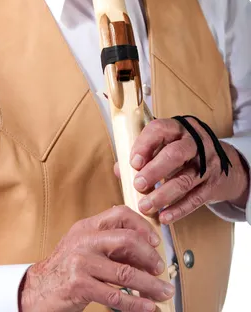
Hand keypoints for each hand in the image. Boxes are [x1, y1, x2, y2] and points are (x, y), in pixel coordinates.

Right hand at [19, 205, 174, 311]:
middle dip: (150, 257)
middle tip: (160, 269)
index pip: (119, 214)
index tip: (155, 241)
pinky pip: (116, 295)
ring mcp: (81, 262)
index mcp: (86, 227)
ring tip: (163, 291)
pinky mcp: (79, 285)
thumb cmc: (64, 270)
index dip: (141, 225)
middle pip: (127, 240)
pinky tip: (148, 306)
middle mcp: (84, 240)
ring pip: (126, 272)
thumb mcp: (84, 248)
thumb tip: (145, 252)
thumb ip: (109, 245)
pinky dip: (136, 303)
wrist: (36, 290)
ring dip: (150, 284)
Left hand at [119, 117, 249, 223]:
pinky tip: (164, 217)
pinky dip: (178, 209)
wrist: (225, 165)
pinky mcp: (213, 185)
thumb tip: (120, 170)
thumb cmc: (185, 153)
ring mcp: (208, 164)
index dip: (145, 145)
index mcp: (179, 128)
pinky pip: (195, 199)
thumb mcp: (167, 144)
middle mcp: (196, 143)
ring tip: (145, 206)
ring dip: (162, 195)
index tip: (133, 162)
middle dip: (154, 171)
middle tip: (138, 185)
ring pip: (184, 180)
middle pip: (175, 154)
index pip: (160, 129)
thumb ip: (144, 154)